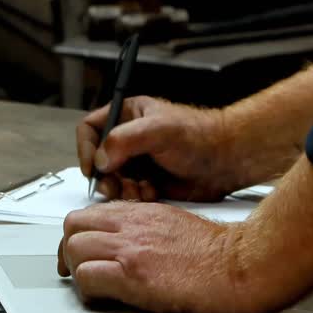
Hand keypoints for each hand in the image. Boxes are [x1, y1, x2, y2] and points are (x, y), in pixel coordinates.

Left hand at [57, 201, 259, 312]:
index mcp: (143, 213)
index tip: (84, 251)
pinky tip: (103, 296)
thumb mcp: (177, 224)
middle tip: (76, 268)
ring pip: (74, 247)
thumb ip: (148, 228)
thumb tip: (129, 242)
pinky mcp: (133, 275)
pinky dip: (87, 289)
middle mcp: (132, 226)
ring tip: (90, 284)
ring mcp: (131, 249)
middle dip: (69, 248)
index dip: (81, 234)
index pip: (91, 213)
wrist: (239, 265)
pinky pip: (87, 277)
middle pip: (74, 225)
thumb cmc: (218, 253)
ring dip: (76, 268)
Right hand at [76, 96, 243, 201]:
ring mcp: (139, 162)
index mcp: (128, 115)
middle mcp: (130, 138)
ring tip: (138, 189)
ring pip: (112, 180)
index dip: (85, 148)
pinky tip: (154, 193)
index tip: (92, 167)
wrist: (226, 160)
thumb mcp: (158, 129)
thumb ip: (124, 139)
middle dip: (104, 176)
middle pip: (98, 160)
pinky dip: (137, 197)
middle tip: (113, 186)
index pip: (90, 129)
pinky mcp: (149, 182)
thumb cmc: (199, 136)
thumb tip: (100, 159)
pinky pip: (129, 194)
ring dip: (121, 189)